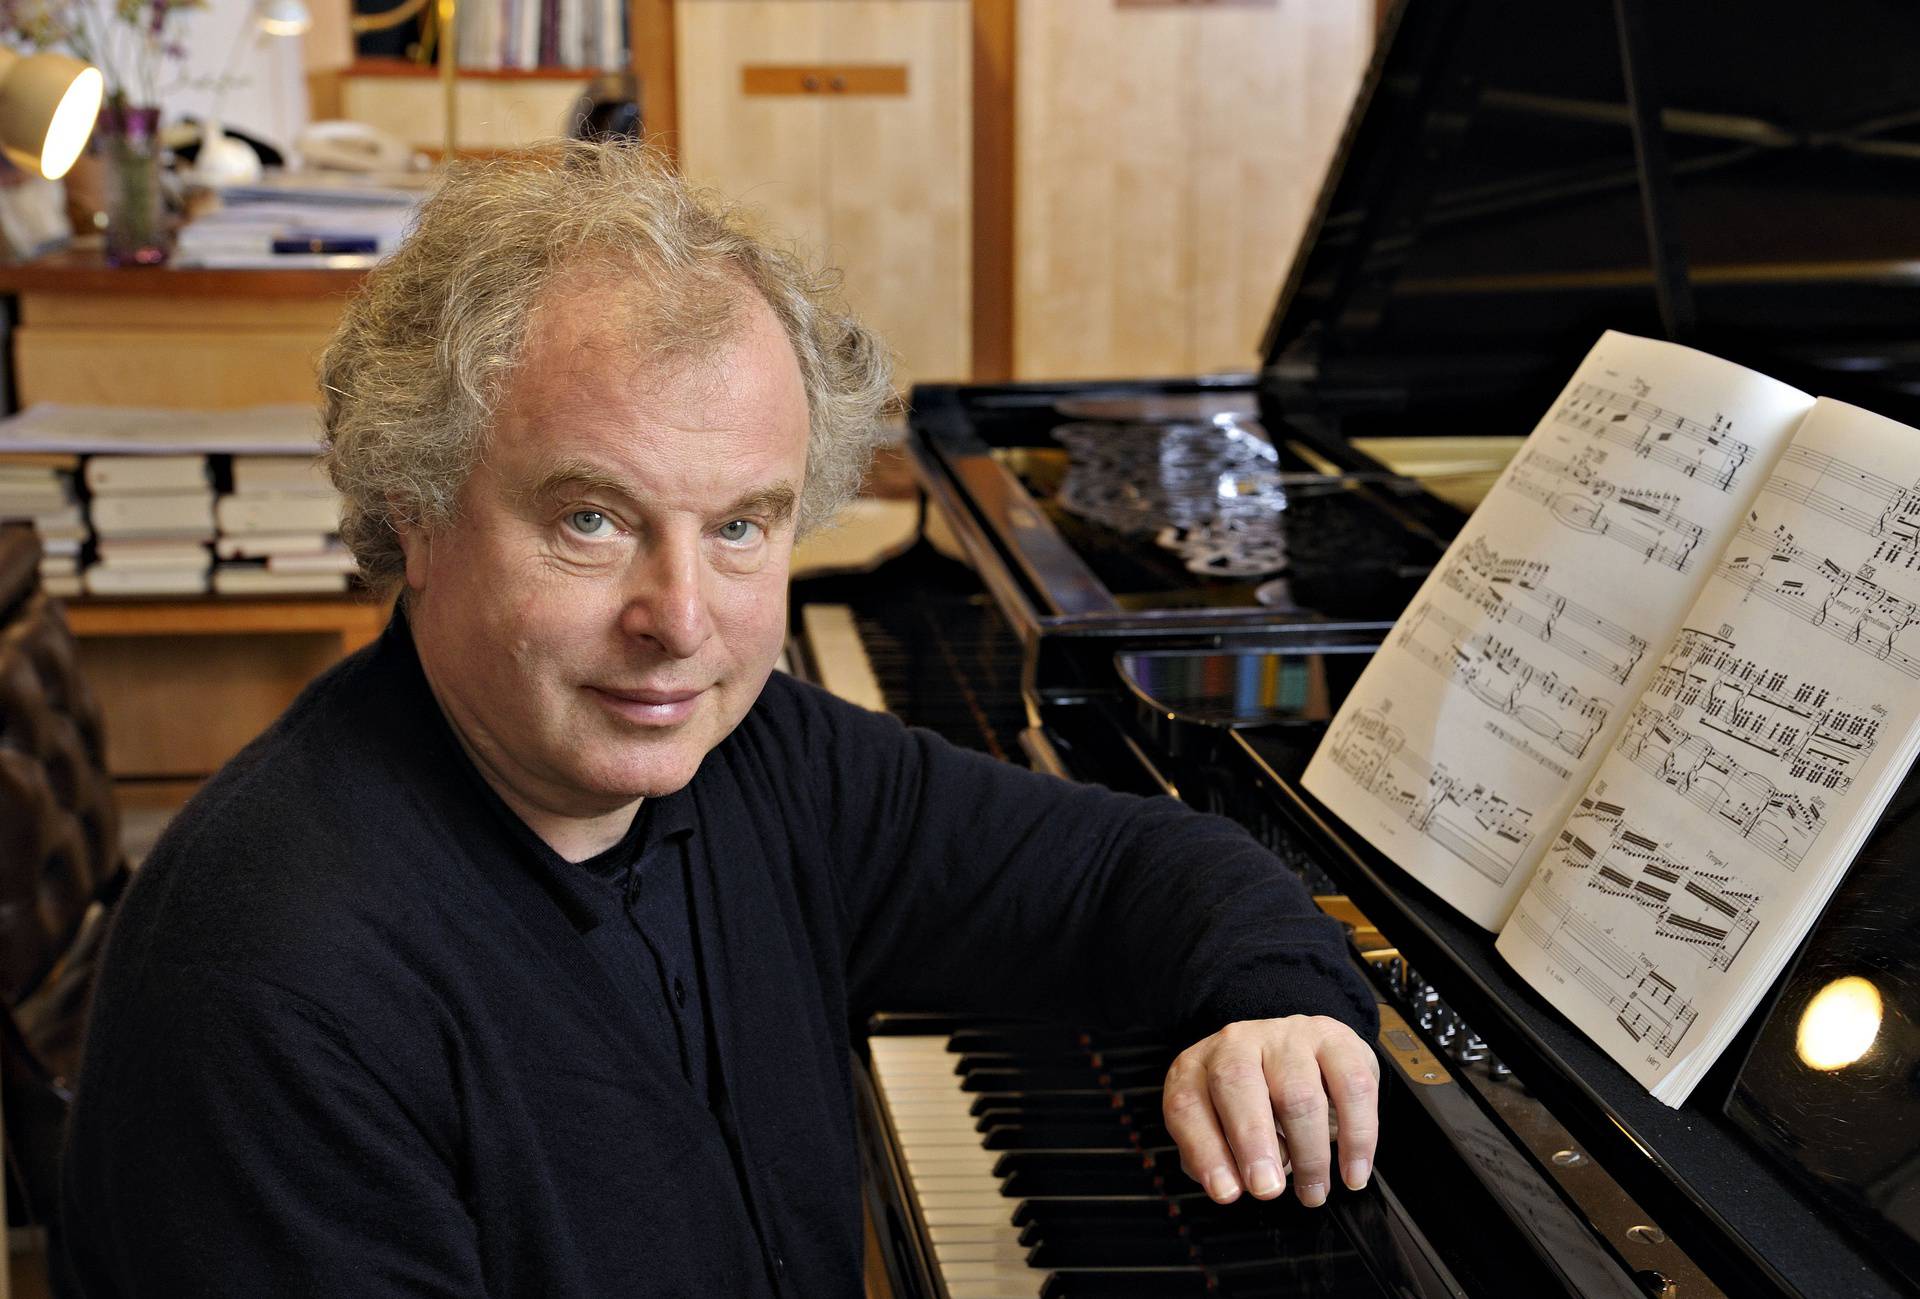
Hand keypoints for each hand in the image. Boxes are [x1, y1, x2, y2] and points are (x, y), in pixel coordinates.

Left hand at [1161, 1015, 1379, 1208]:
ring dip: (1309, 1154)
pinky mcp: (1336, 1041)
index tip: (1226, 1192)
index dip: (1205, 1151)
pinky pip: (1353, 1087)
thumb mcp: (1221, 1128)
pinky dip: (1358, 1137)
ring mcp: (1288, 1037)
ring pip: (1299, 1093)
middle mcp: (1238, 1044)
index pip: (1188, 1105)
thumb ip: (1218, 1156)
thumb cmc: (1253, 1103)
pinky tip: (1352, 1171)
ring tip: (1313, 1192)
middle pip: (1237, 1083)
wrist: (1298, 1056)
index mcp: (1197, 1068)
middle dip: (1253, 1143)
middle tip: (1267, 1188)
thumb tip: (1234, 1184)